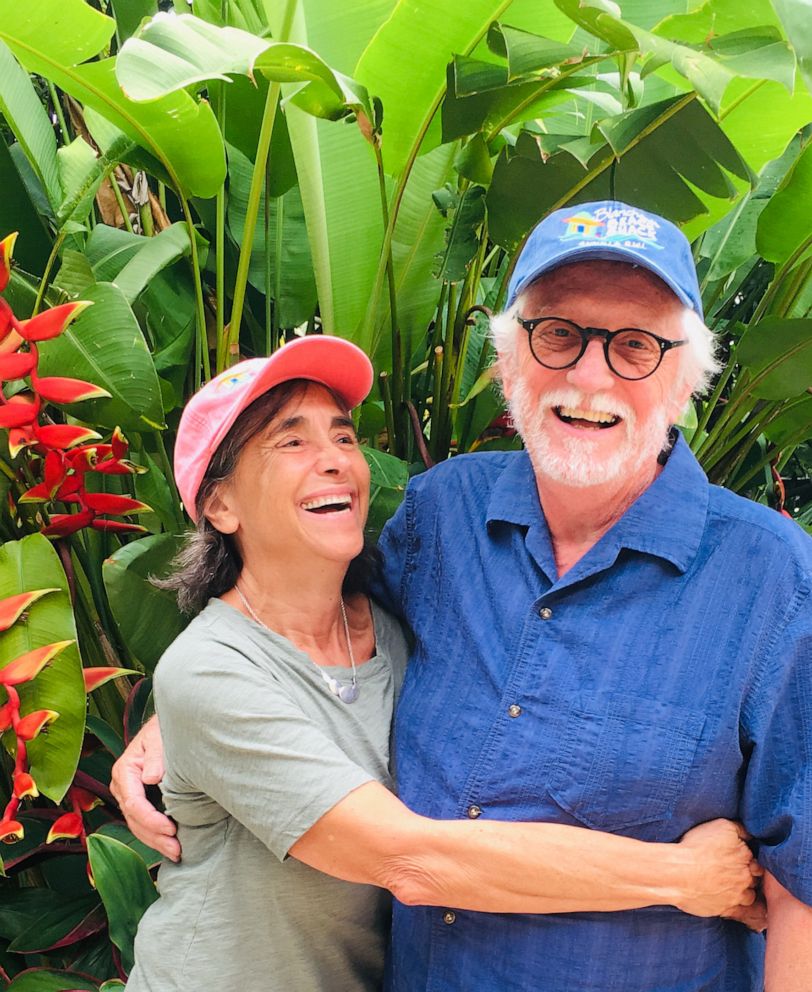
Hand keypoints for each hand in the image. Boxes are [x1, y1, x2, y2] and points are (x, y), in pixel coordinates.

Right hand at [110, 715, 179, 861]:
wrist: (164, 726)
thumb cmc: (163, 730)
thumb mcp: (160, 738)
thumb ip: (157, 756)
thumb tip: (152, 777)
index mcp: (124, 771)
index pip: (134, 804)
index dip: (152, 820)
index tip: (172, 829)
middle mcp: (122, 785)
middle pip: (134, 819)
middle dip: (155, 837)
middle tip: (177, 850)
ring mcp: (128, 794)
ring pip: (136, 825)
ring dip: (155, 841)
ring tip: (176, 853)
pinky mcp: (138, 798)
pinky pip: (142, 821)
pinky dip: (155, 835)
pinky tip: (170, 844)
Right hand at [675, 819, 762, 926]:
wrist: (677, 874)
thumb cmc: (695, 847)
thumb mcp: (721, 826)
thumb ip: (739, 829)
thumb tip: (749, 834)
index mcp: (744, 855)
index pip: (754, 856)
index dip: (746, 856)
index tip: (737, 856)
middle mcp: (745, 876)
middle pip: (755, 876)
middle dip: (748, 874)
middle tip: (735, 871)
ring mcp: (737, 894)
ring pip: (751, 895)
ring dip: (745, 891)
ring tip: (733, 887)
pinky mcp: (727, 909)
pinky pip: (744, 914)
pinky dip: (745, 912)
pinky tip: (737, 906)